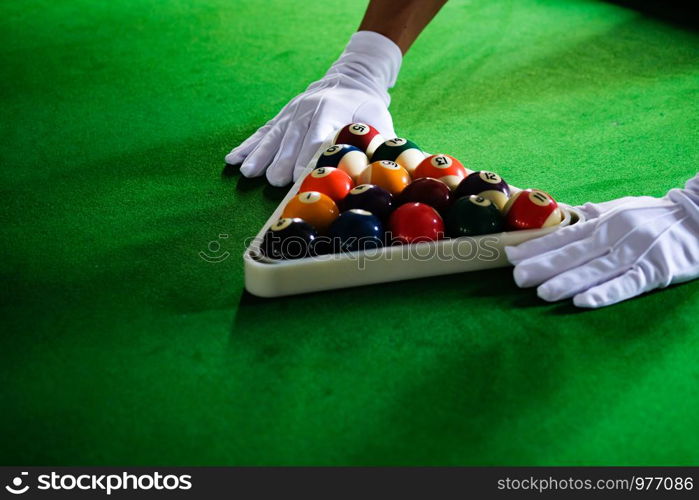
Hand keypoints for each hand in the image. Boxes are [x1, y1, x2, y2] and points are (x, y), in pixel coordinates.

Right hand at [225, 31, 401, 186]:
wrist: (350, 80)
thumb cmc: (366, 108)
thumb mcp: (379, 121)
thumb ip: (378, 143)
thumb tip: (381, 169)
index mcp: (331, 110)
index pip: (317, 135)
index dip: (308, 155)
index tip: (301, 176)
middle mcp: (306, 109)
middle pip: (292, 138)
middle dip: (283, 160)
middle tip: (274, 182)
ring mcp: (290, 113)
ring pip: (274, 135)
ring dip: (260, 155)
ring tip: (248, 173)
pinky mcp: (281, 117)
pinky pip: (263, 132)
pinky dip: (248, 146)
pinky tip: (232, 159)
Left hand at [505, 175, 698, 307]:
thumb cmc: (658, 216)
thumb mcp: (624, 209)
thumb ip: (595, 215)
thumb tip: (568, 214)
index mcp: (604, 222)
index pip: (564, 236)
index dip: (537, 247)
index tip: (511, 256)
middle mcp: (615, 235)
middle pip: (574, 253)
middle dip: (544, 266)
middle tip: (517, 278)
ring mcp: (636, 252)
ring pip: (595, 270)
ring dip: (567, 282)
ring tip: (542, 293)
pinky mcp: (657, 270)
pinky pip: (627, 284)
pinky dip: (605, 293)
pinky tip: (583, 302)